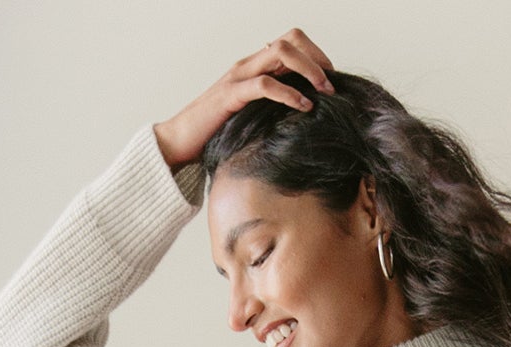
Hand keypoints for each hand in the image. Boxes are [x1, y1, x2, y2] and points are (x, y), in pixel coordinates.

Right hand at [154, 28, 337, 168]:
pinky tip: (304, 107)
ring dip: (309, 70)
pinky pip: (265, 84)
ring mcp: (238, 77)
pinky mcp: (231, 95)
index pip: (291, 42)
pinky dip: (289, 93)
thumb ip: (272, 110)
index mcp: (254, 67)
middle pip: (290, 39)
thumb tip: (304, 119)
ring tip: (324, 94)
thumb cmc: (216, 135)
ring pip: (280, 52)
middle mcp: (247, 65)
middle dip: (317, 58)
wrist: (179, 142)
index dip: (316, 55)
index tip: (332, 81)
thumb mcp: (252, 118)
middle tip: (332, 86)